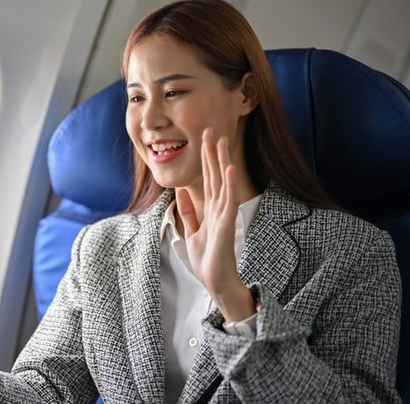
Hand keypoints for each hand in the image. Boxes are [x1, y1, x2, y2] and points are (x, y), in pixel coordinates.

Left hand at [176, 128, 253, 321]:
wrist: (215, 279)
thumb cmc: (207, 258)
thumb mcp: (192, 231)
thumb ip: (188, 212)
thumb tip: (181, 192)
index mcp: (211, 209)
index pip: (208, 178)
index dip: (206, 159)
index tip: (204, 140)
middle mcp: (219, 208)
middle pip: (215, 175)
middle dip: (213, 153)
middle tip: (211, 130)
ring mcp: (224, 215)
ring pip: (222, 182)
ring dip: (222, 161)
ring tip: (221, 142)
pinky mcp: (226, 224)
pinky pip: (228, 201)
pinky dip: (228, 185)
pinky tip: (228, 169)